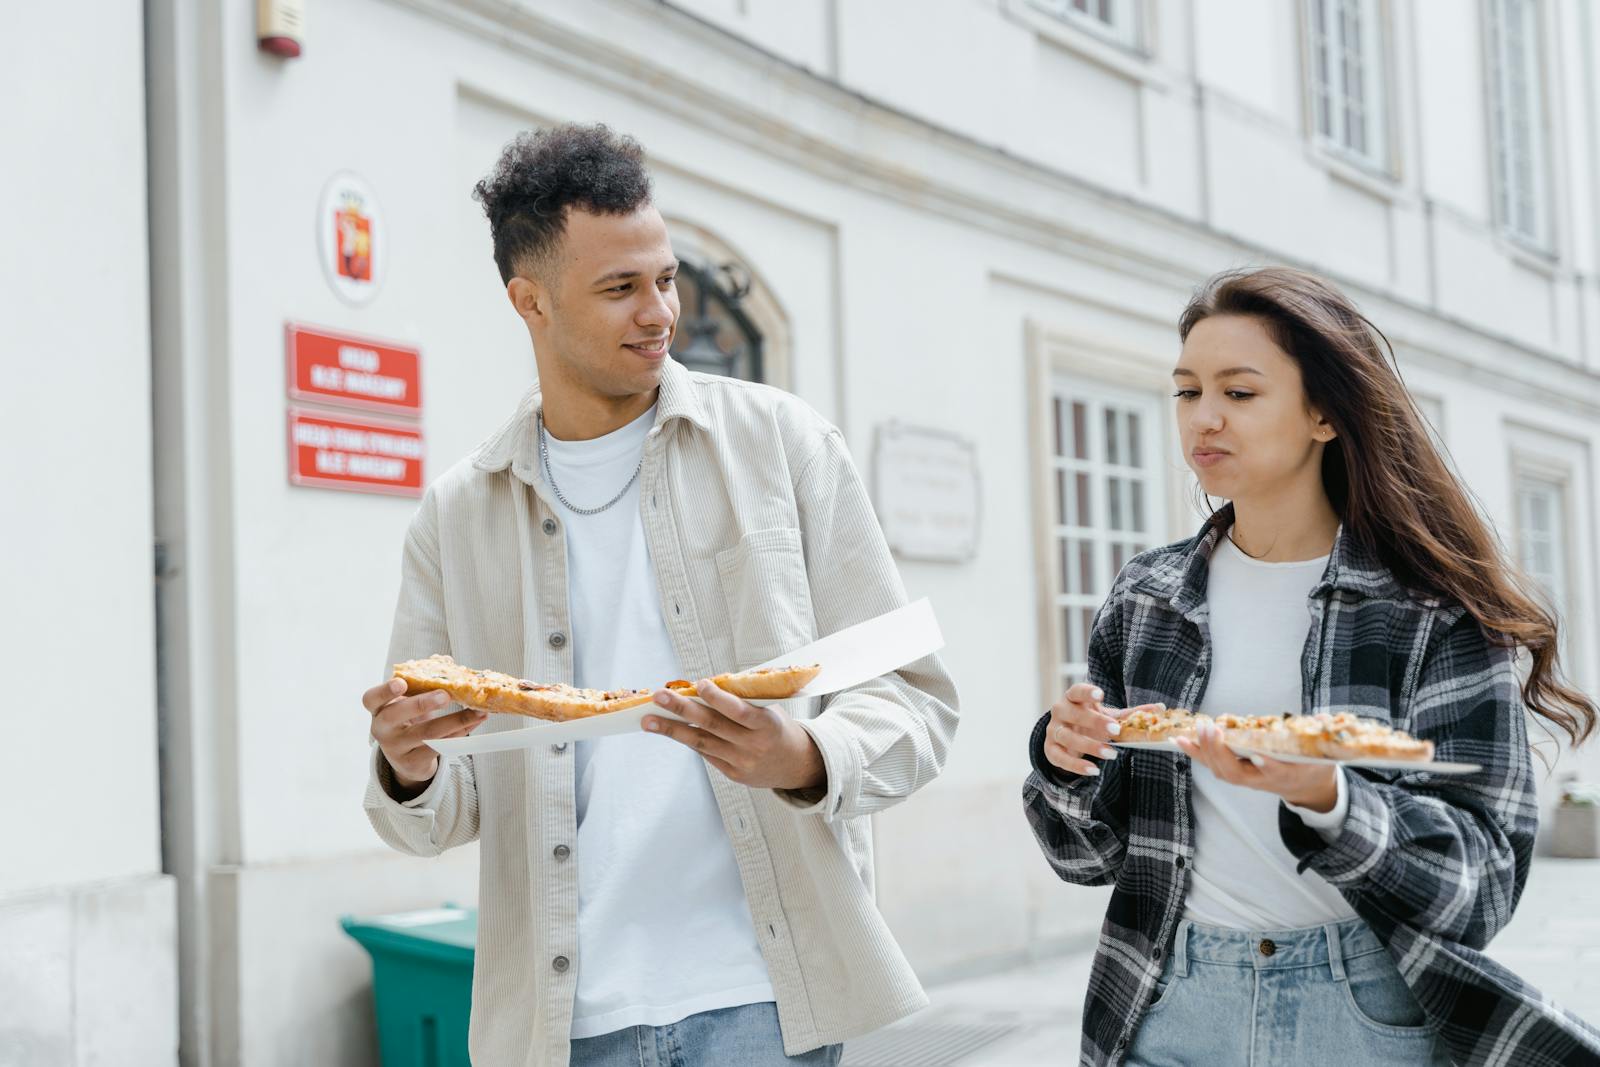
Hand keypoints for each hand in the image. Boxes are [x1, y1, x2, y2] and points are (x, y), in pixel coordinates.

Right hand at [363, 678, 488, 797]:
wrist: (406, 758)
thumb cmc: (408, 719)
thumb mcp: (409, 701)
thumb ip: (423, 680)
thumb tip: (447, 660)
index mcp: (378, 708)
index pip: (371, 699)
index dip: (385, 690)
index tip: (401, 683)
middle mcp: (382, 729)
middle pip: (397, 716)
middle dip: (423, 703)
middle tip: (446, 696)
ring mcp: (396, 748)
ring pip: (427, 734)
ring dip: (457, 720)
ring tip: (479, 711)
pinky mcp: (413, 762)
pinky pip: (440, 746)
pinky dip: (461, 733)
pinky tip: (475, 722)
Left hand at [642, 678, 825, 790]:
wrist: (798, 765)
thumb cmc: (779, 728)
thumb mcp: (771, 710)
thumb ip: (743, 702)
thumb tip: (704, 688)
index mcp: (768, 726)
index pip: (739, 711)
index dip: (718, 698)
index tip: (698, 684)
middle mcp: (754, 746)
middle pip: (712, 726)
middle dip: (682, 710)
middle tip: (658, 698)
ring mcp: (742, 763)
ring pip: (701, 744)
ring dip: (672, 730)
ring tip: (649, 720)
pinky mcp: (733, 774)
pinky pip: (706, 754)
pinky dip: (689, 740)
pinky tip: (671, 730)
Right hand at [1042, 682, 1166, 777]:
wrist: (1066, 737)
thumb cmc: (1090, 721)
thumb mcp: (1109, 715)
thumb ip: (1131, 714)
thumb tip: (1160, 708)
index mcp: (1073, 698)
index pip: (1076, 691)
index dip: (1087, 692)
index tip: (1100, 695)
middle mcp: (1060, 712)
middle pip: (1072, 713)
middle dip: (1094, 721)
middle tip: (1115, 730)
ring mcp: (1054, 731)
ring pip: (1067, 736)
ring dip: (1089, 745)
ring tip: (1111, 754)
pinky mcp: (1050, 750)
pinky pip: (1060, 758)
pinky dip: (1076, 766)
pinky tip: (1093, 771)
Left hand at [1174, 719, 1336, 810]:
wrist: (1305, 786)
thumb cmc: (1314, 765)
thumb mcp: (1325, 753)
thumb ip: (1322, 735)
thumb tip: (1325, 721)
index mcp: (1288, 774)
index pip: (1276, 772)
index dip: (1266, 766)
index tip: (1258, 756)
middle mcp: (1262, 780)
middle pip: (1236, 772)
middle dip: (1221, 752)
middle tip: (1211, 729)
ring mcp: (1246, 779)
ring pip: (1220, 770)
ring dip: (1204, 751)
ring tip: (1190, 732)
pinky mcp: (1235, 772)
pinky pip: (1212, 764)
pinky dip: (1196, 753)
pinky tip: (1180, 740)